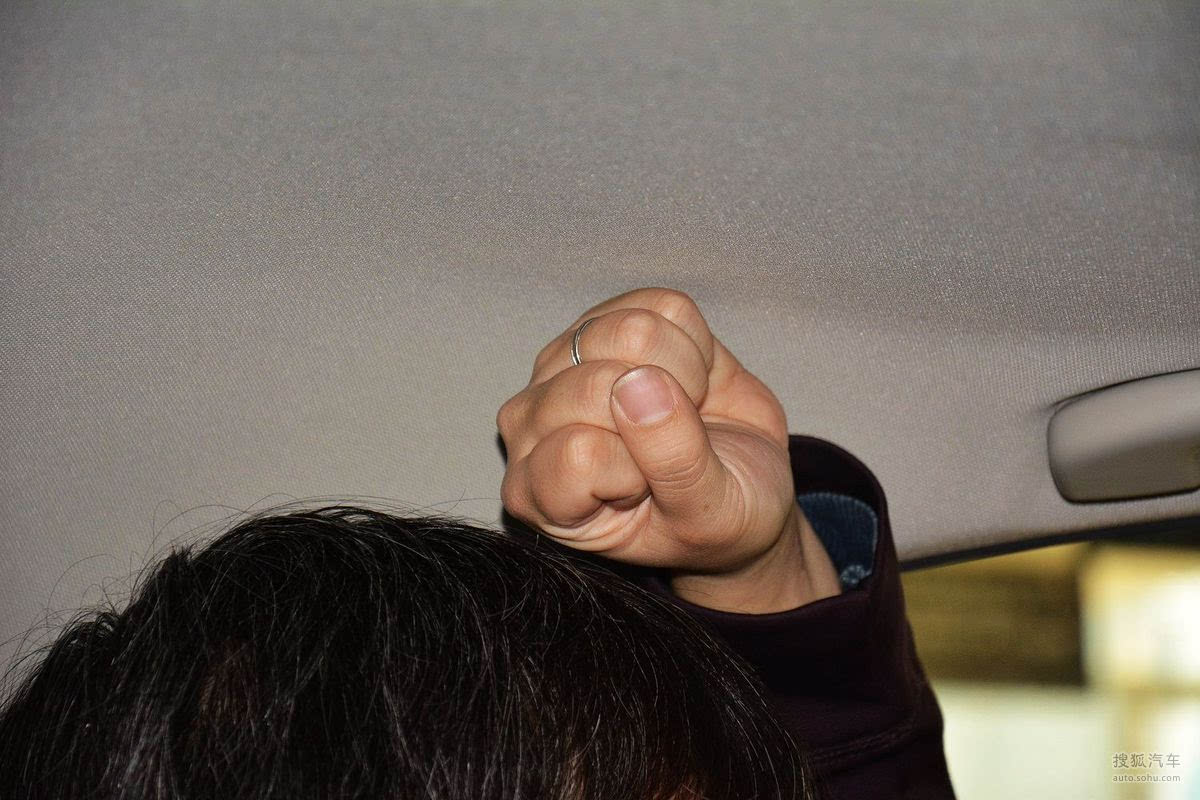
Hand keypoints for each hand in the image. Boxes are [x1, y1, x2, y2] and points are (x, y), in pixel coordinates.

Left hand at [497, 288, 840, 611]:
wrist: (746, 486)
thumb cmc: (716, 520)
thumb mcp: (707, 515)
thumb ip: (674, 462)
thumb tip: (639, 383)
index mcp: (537, 492)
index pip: (578, 454)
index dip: (638, 469)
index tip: (655, 491)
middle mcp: (532, 424)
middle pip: (595, 384)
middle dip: (665, 413)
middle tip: (678, 447)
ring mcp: (561, 364)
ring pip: (627, 332)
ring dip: (682, 373)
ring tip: (685, 413)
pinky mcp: (606, 320)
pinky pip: (661, 305)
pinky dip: (696, 344)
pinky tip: (689, 382)